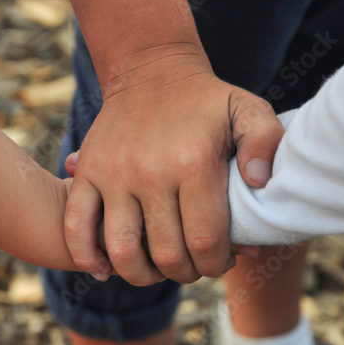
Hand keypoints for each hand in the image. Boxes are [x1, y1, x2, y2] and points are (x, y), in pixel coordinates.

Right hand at [63, 50, 282, 284]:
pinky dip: (89, 256)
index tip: (223, 258)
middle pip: (166, 254)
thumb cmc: (206, 101)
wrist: (151, 70)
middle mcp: (150, 171)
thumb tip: (259, 184)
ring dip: (142, 274)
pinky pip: (76, 226)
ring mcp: (113, 173)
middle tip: (195, 263)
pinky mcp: (87, 171)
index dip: (217, 263)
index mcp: (193, 162)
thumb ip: (266, 143)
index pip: (206, 241)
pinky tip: (107, 267)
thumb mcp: (248, 110)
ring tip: (158, 267)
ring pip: (121, 250)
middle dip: (186, 271)